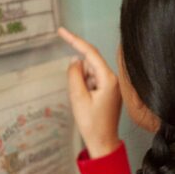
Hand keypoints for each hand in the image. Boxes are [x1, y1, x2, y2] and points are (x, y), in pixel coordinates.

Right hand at [59, 27, 122, 157]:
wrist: (103, 142)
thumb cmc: (92, 124)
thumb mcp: (78, 98)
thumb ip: (74, 75)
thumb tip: (74, 60)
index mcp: (108, 79)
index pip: (90, 53)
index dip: (74, 40)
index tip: (61, 31)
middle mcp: (112, 79)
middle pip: (88, 64)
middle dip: (78, 76)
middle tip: (79, 97)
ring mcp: (111, 84)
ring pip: (88, 73)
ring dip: (81, 84)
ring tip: (85, 104)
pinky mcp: (108, 90)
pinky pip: (92, 81)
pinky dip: (85, 88)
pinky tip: (88, 104)